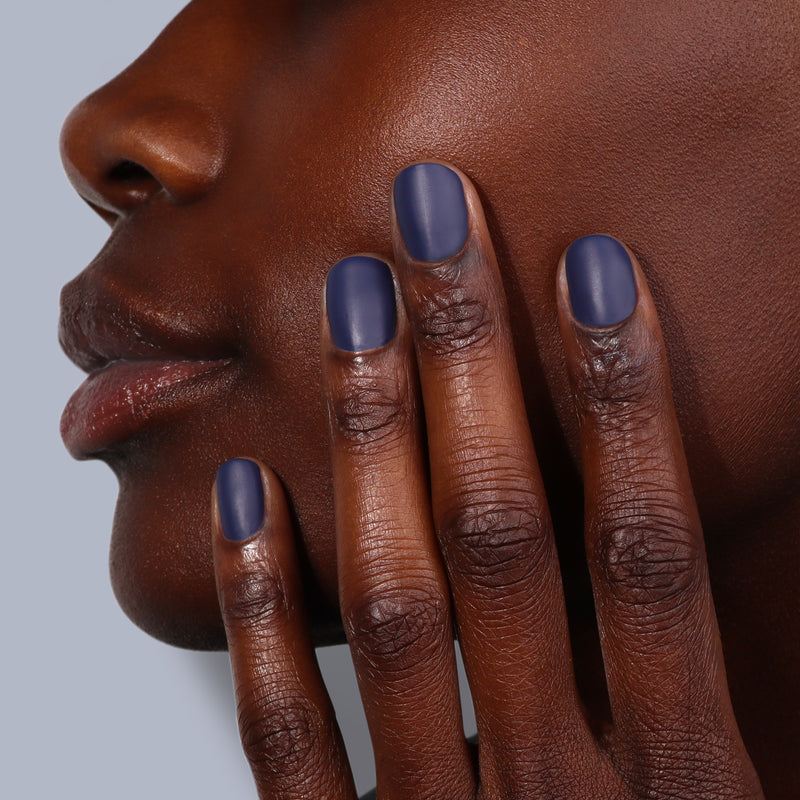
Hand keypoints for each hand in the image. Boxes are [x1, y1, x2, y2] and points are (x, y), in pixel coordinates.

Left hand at [210, 162, 763, 798]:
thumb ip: (707, 693)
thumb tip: (684, 551)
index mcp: (687, 790)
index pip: (647, 551)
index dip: (631, 406)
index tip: (593, 273)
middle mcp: (562, 794)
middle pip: (508, 534)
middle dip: (473, 367)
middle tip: (433, 228)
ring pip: (397, 606)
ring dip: (371, 444)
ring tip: (348, 307)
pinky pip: (290, 737)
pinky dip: (264, 610)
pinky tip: (245, 487)